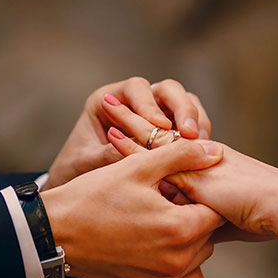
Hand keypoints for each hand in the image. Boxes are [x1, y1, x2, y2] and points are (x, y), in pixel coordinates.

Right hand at [41, 140, 224, 277]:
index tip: (176, 187)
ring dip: (188, 239)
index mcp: (179, 228)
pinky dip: (179, 263)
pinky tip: (155, 243)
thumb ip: (181, 156)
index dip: (199, 194)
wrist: (53, 234)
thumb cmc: (93, 196)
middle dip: (194, 215)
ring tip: (157, 221)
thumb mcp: (138, 167)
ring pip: (199, 256)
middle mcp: (177, 261)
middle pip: (209, 234)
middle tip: (164, 201)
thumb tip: (216, 151)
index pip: (215, 210)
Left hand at [44, 77, 211, 189]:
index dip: (150, 105)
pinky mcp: (170, 131)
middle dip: (182, 108)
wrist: (76, 189)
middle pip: (167, 90)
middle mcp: (134, 101)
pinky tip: (201, 153)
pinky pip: (190, 123)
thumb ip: (108, 154)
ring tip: (202, 143)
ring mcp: (155, 113)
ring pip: (184, 102)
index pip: (136, 88)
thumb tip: (138, 152)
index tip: (160, 127)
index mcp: (108, 99)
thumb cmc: (75, 170)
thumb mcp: (86, 163)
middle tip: (190, 133)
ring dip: (196, 120)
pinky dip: (199, 134)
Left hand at [104, 104, 277, 236]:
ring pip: (153, 134)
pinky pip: (154, 151)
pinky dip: (130, 143)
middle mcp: (197, 156)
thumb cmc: (262, 216)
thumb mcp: (224, 221)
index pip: (170, 148)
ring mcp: (192, 158)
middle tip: (109, 102)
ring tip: (105, 103)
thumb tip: (191, 239)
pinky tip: (110, 133)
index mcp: (205, 166)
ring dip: (128, 119)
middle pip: (158, 133)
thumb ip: (203, 222)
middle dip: (134, 118)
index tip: (125, 127)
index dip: (148, 137)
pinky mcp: (188, 165)